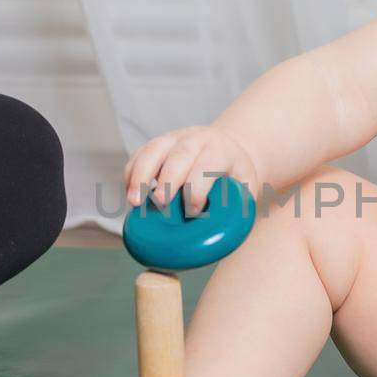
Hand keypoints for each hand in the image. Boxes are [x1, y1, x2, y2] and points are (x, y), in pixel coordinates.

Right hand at [122, 126, 256, 215]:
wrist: (227, 146)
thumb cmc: (235, 174)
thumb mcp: (247, 186)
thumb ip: (240, 206)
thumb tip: (227, 237)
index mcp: (219, 150)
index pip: (207, 165)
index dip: (197, 188)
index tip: (192, 211)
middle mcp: (195, 140)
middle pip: (178, 156)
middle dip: (167, 180)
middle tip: (160, 204)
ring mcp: (172, 139)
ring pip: (152, 151)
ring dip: (140, 176)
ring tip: (133, 202)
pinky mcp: (155, 145)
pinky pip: (138, 156)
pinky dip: (131, 173)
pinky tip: (129, 193)